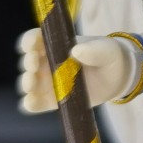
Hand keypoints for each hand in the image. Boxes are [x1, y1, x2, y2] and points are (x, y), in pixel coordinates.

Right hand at [16, 30, 137, 111]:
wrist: (117, 77)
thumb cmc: (108, 56)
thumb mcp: (106, 49)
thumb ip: (93, 50)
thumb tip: (76, 51)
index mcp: (54, 44)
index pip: (33, 39)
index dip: (29, 42)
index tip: (33, 47)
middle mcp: (46, 62)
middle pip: (27, 61)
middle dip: (27, 63)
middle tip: (34, 67)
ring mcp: (47, 81)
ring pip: (27, 82)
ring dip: (26, 83)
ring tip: (33, 84)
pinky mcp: (52, 100)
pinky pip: (34, 103)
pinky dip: (30, 103)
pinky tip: (32, 102)